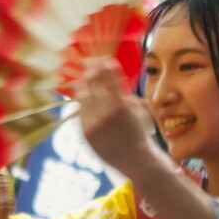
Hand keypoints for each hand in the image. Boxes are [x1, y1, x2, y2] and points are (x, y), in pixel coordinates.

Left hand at [74, 58, 160, 178]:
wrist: (133, 159)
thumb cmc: (138, 132)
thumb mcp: (136, 110)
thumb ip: (123, 95)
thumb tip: (111, 77)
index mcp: (120, 106)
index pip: (109, 78)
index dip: (105, 65)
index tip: (103, 58)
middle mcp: (103, 114)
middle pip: (91, 84)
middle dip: (90, 71)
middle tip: (88, 62)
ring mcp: (91, 124)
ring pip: (82, 98)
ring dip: (83, 86)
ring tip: (84, 80)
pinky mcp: (84, 133)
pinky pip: (80, 113)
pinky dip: (83, 104)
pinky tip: (83, 98)